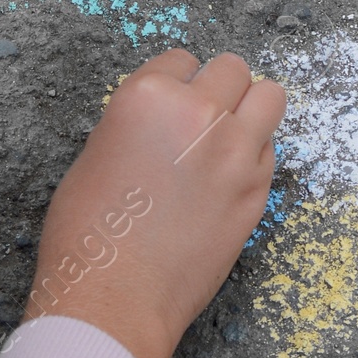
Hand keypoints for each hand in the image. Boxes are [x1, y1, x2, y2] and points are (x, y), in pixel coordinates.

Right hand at [20, 51, 284, 357]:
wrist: (114, 298)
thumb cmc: (88, 232)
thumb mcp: (96, 153)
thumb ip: (139, 122)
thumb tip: (162, 121)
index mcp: (149, 96)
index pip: (181, 60)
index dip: (175, 82)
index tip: (170, 103)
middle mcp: (200, 114)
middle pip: (232, 69)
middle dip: (217, 88)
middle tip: (201, 118)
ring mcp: (237, 153)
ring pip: (270, 97)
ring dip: (250, 109)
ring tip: (229, 134)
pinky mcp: (257, 192)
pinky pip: (270, 149)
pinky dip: (255, 154)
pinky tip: (229, 177)